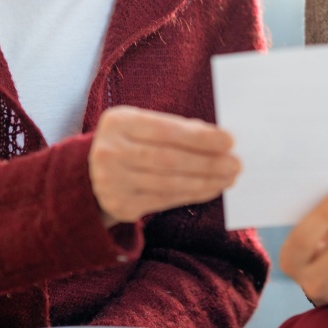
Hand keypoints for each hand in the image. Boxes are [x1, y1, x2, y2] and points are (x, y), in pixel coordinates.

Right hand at [88, 106, 240, 225]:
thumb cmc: (131, 142)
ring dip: (205, 182)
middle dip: (207, 163)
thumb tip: (220, 140)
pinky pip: (164, 200)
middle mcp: (110, 151)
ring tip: (228, 178)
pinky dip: (192, 195)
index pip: (166, 130)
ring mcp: (112, 181)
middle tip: (235, 164)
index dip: (199, 137)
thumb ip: (176, 129)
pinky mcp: (120, 205)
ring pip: (169, 183)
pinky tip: (210, 189)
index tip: (229, 141)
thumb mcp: (143, 125)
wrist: (92, 172)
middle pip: (169, 159)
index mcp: (118, 122)